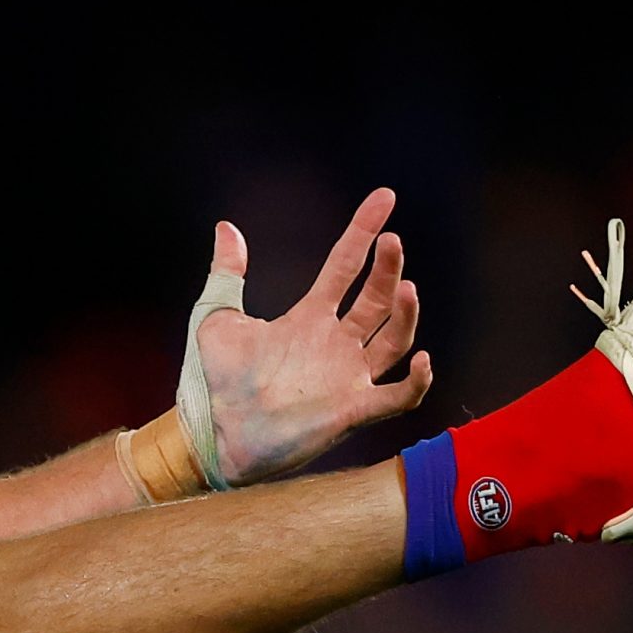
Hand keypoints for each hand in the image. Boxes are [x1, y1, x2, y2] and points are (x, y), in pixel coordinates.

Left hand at [188, 186, 433, 484]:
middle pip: (376, 298)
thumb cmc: (213, 381)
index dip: (364, 230)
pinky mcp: (352, 411)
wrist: (211, 435)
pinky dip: (416, 381)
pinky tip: (421, 359)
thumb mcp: (216, 318)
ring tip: (405, 287)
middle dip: (387, 268)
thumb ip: (226, 273)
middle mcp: (335, 344)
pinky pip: (398, 397)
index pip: (345, 265)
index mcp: (308, 317)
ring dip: (404, 314)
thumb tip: (226, 226)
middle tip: (392, 240)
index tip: (384, 197)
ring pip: (394, 340)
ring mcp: (347, 377)